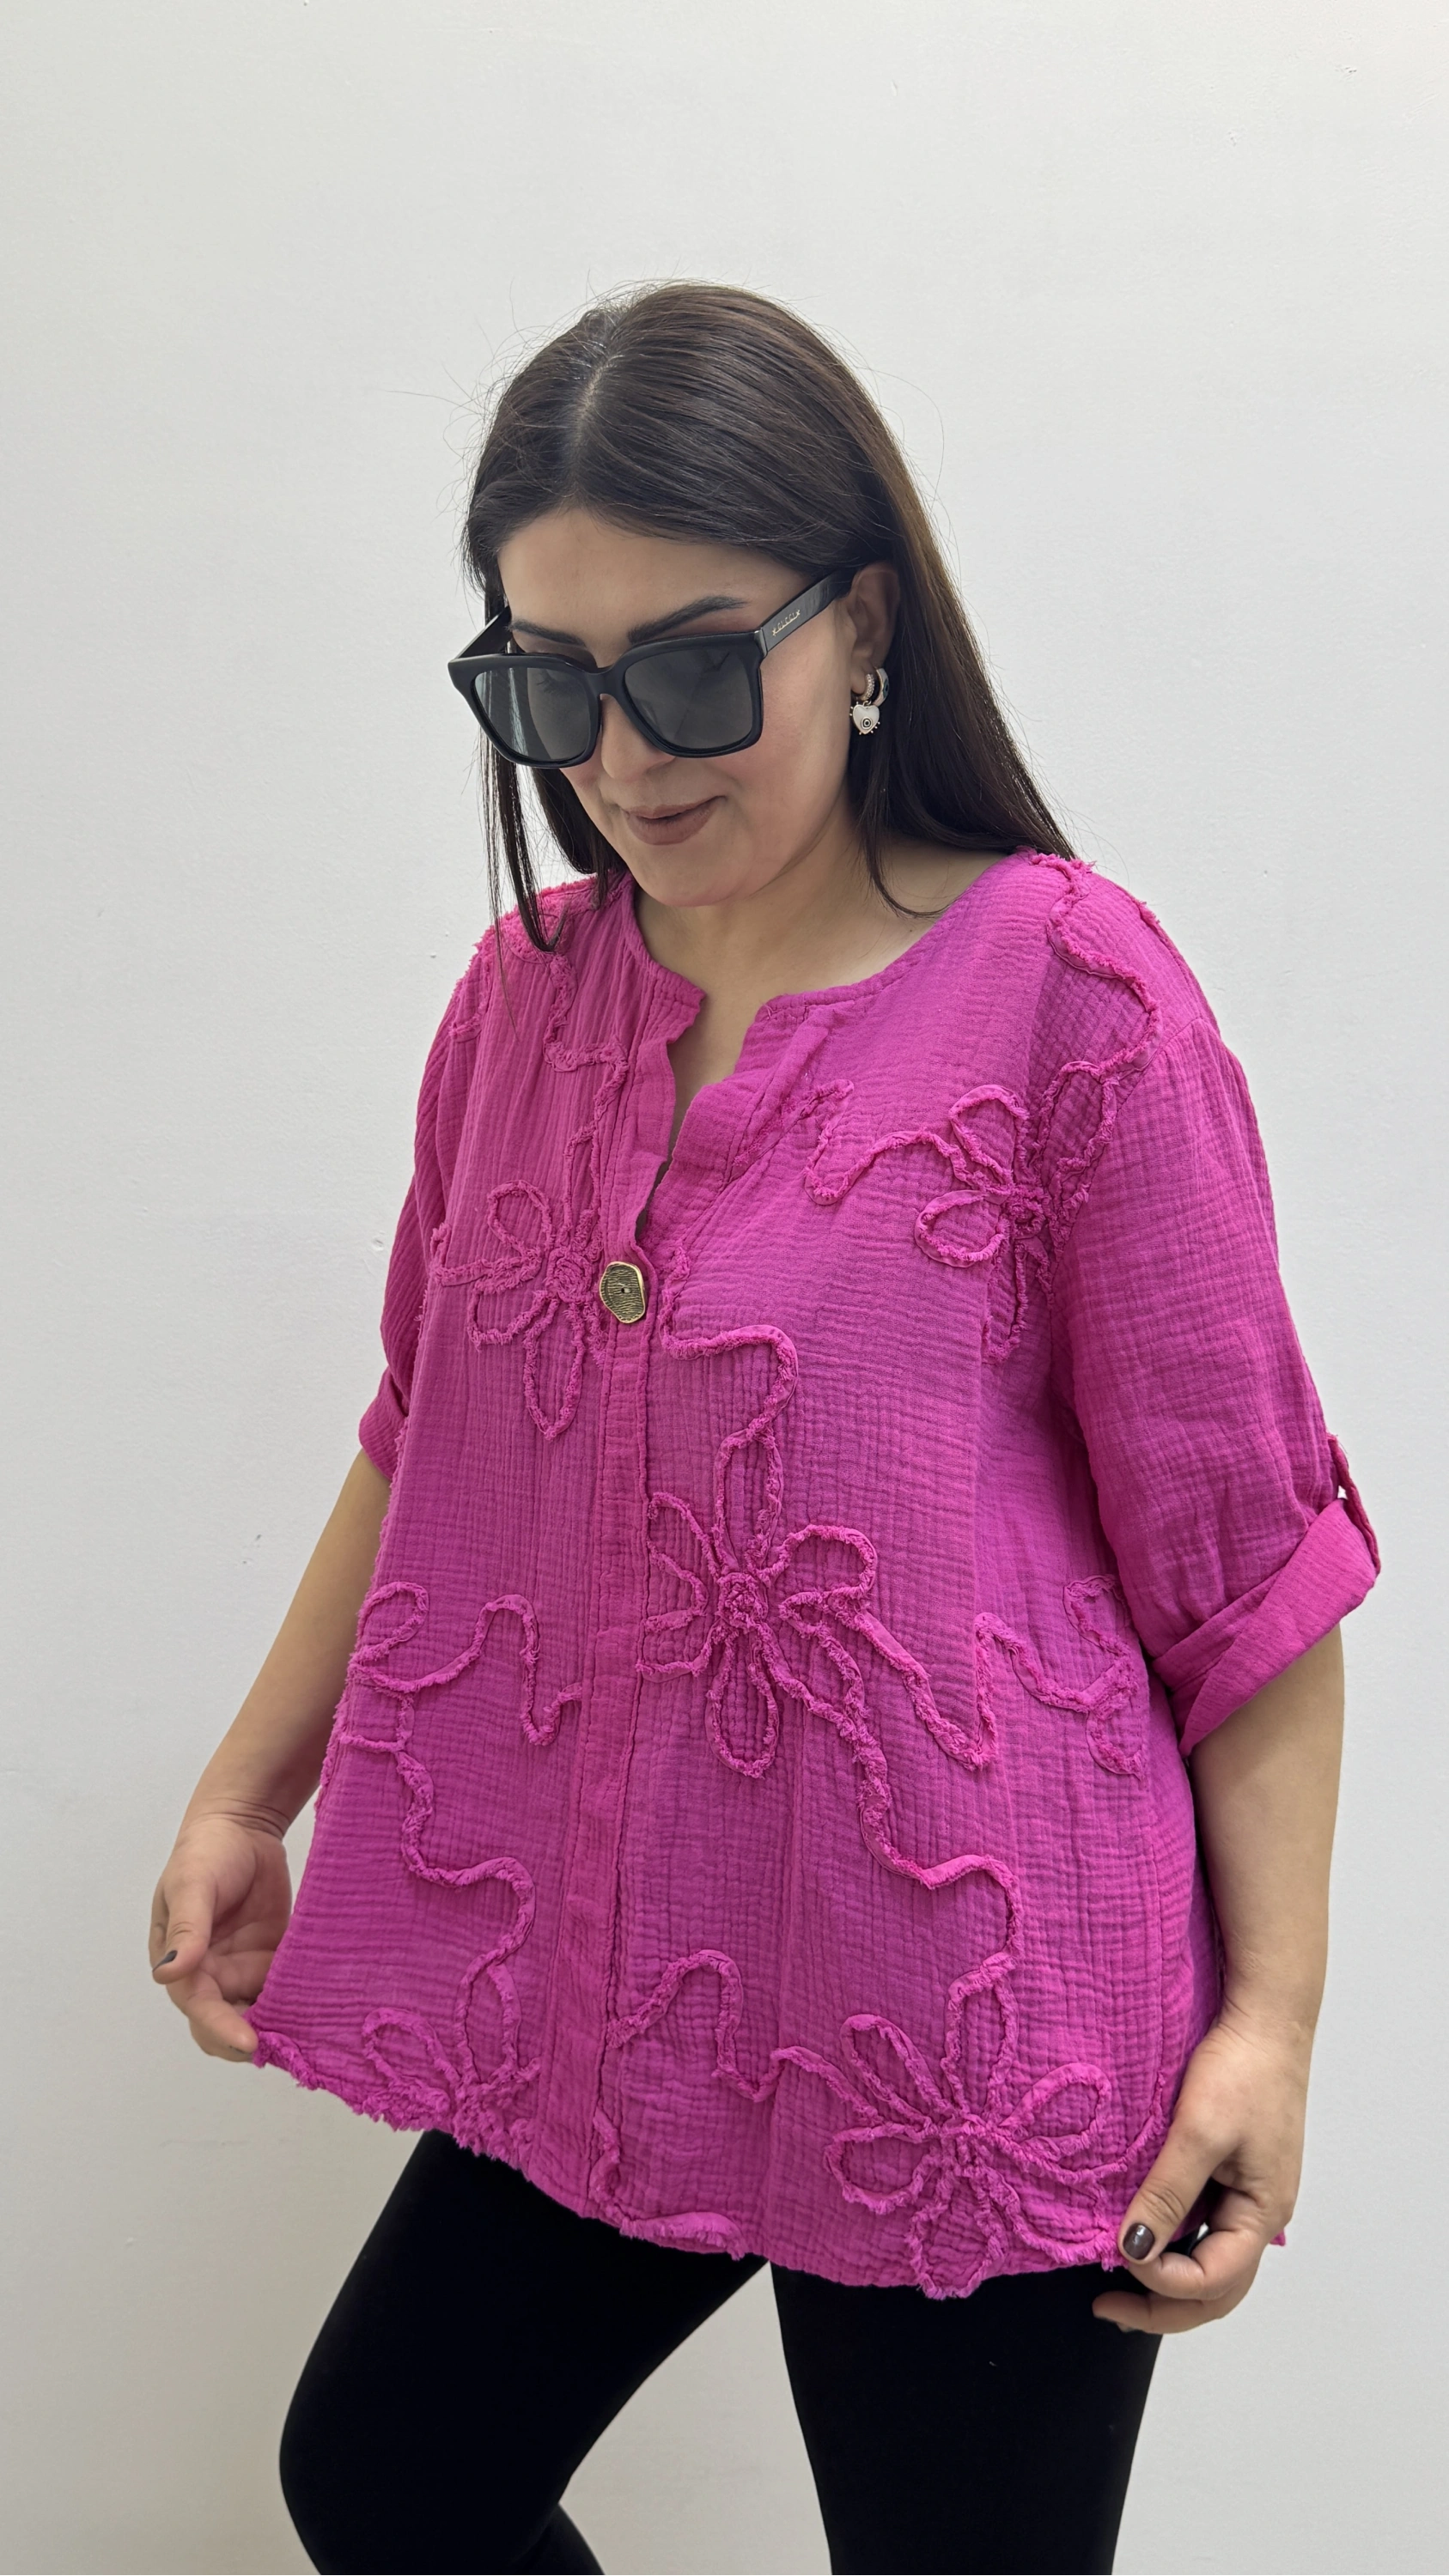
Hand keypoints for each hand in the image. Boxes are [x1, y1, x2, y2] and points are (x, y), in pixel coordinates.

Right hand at [149, 1809, 292, 2058]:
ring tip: (309, 2040)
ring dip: (277, 2029)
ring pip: (258, 2015)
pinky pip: (285, 1992)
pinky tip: (323, 2010)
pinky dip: (299, 2005)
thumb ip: (186, 1928)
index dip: (222, 2029)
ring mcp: (245, 1970)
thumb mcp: (191, 1885)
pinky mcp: (274, 1960)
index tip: (249, 2043)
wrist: (241, 1827)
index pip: (200, 2008)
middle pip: (227, 2026)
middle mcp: (213, 1977)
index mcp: (183, 1965)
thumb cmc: (205, 1853)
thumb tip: (171, 1973)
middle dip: (249, 2043)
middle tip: (284, 2050)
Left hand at [1091, 2005, 1306, 2333]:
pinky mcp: (1234, 2170)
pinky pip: (1205, 2223)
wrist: (1265, 2016)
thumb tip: (1133, 2250)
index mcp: (1263, 2211)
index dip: (1163, 2283)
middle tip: (1109, 2308)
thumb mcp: (1198, 2132)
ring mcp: (1249, 2192)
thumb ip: (1167, 2194)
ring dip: (1169, 2277)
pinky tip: (1142, 2231)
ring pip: (1211, 2259)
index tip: (1117, 2258)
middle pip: (1217, 2286)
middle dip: (1164, 2306)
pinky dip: (1174, 2239)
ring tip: (1119, 2281)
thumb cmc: (1243, 2069)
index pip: (1213, 2280)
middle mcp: (1260, 2212)